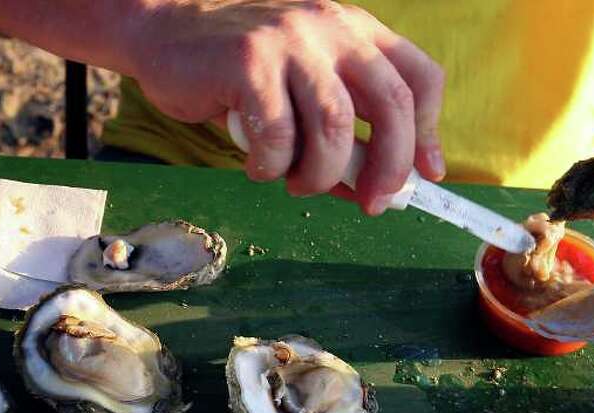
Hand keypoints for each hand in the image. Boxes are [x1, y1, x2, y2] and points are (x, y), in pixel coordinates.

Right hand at [129, 0, 444, 213]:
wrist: (164, 29)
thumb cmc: (234, 69)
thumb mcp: (298, 89)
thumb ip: (337, 131)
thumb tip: (370, 190)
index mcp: (354, 30)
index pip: (417, 77)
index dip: (429, 133)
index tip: (424, 175)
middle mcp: (331, 28)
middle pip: (390, 104)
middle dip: (388, 167)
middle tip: (371, 203)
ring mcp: (291, 41)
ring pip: (334, 127)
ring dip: (319, 174)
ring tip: (296, 183)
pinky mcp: (249, 62)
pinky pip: (277, 136)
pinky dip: (271, 167)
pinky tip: (257, 166)